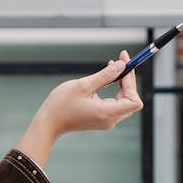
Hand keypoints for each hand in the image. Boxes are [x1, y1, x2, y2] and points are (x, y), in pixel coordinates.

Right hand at [17, 51, 142, 165]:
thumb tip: (121, 66)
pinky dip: (115, 89)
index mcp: (106, 113)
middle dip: (128, 79)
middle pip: (131, 99)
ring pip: (124, 101)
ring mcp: (106, 120)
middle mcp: (110, 119)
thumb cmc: (61, 105)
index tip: (124, 65)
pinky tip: (108, 77)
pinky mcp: (102, 118)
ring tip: (114, 65)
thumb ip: (105, 76)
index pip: (134, 100)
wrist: (48, 122)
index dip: (131, 82)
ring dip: (122, 83)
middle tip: (122, 59)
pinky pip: (115, 103)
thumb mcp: (83, 85)